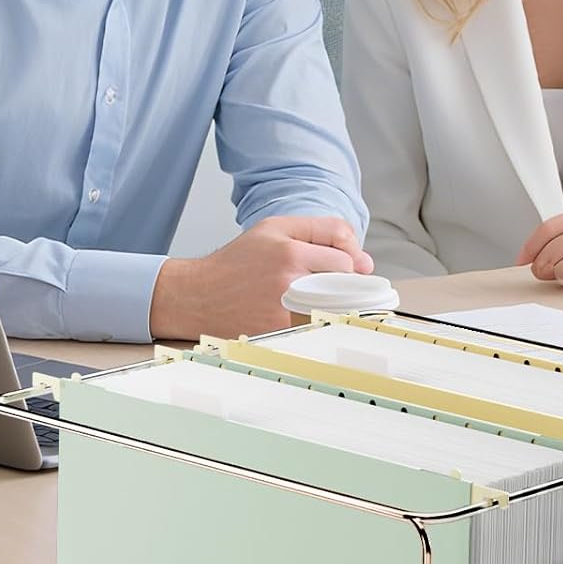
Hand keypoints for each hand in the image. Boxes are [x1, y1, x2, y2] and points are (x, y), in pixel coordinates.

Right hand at [149, 215, 372, 339]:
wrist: (198, 296)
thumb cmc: (238, 261)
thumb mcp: (275, 228)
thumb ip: (323, 230)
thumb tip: (364, 262)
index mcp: (289, 251)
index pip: (346, 260)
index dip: (347, 264)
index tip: (338, 268)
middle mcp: (288, 282)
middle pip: (345, 287)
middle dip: (342, 286)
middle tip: (324, 284)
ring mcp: (284, 312)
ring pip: (335, 310)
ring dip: (331, 305)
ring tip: (307, 298)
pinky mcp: (278, 335)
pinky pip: (315, 329)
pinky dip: (314, 323)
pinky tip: (295, 316)